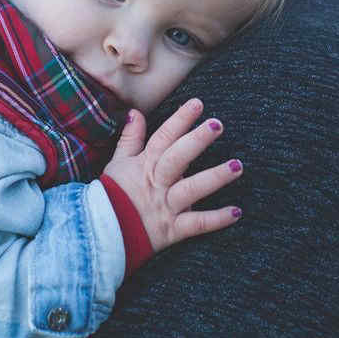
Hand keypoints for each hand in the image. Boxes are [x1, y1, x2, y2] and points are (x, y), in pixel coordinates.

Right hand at [101, 98, 243, 253]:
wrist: (102, 233)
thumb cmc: (112, 196)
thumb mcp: (117, 163)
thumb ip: (130, 138)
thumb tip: (136, 113)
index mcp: (145, 165)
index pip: (163, 138)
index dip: (180, 120)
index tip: (197, 104)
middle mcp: (157, 183)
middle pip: (178, 158)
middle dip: (197, 140)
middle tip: (217, 124)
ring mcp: (165, 206)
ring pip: (192, 189)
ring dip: (215, 177)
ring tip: (237, 166)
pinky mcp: (172, 230)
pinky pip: (197, 224)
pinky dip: (217, 219)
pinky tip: (236, 212)